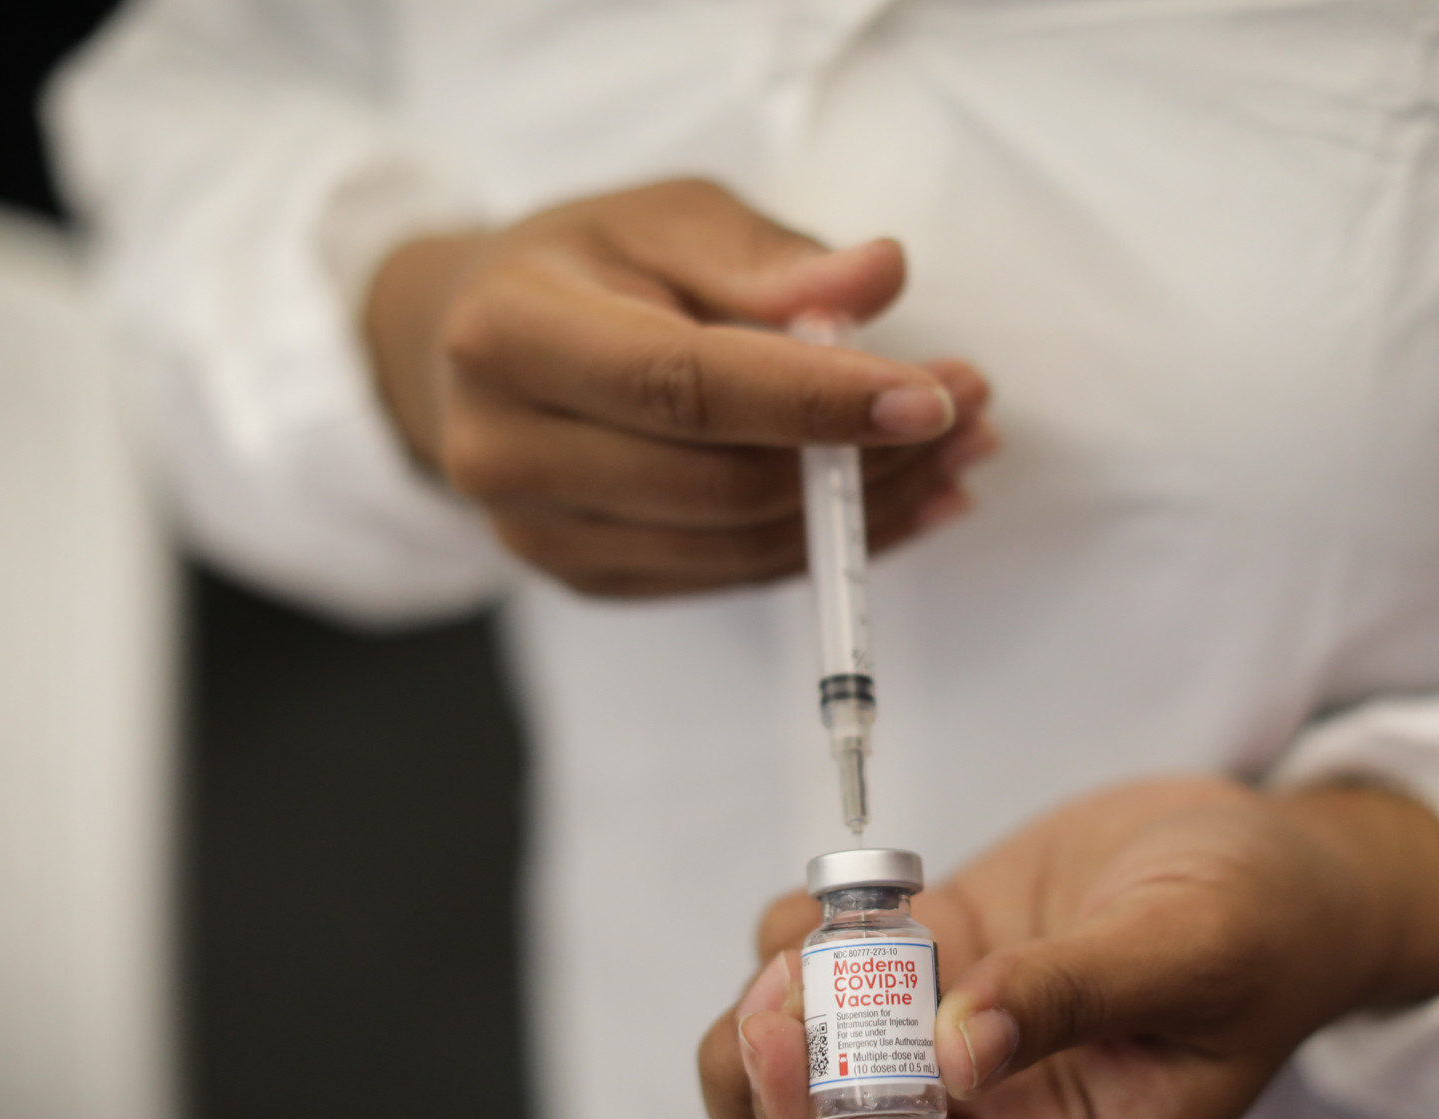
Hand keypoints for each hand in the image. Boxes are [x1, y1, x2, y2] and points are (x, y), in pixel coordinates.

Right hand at [363, 178, 995, 596]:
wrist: (470, 350)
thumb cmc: (580, 267)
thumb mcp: (663, 218)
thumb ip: (766, 256)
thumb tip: (878, 278)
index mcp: (512, 336)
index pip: (687, 387)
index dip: (818, 400)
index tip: (933, 394)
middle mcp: (507, 451)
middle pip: (722, 483)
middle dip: (868, 458)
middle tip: (969, 407)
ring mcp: (540, 534)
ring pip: (740, 546)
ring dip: (870, 511)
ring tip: (957, 452)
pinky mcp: (586, 579)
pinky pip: (734, 578)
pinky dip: (830, 548)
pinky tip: (903, 502)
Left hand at [699, 777, 1438, 1118]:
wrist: (1289, 862)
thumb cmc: (1269, 923)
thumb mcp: (1192, 949)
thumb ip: (1073, 996)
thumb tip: (954, 1052)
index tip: (774, 1031)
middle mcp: (990, 1114)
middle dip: (759, 1077)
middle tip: (782, 974)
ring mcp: (952, 1037)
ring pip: (801, 1070)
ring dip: (772, 1002)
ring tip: (815, 923)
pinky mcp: (941, 962)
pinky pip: (825, 980)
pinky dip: (797, 937)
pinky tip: (836, 895)